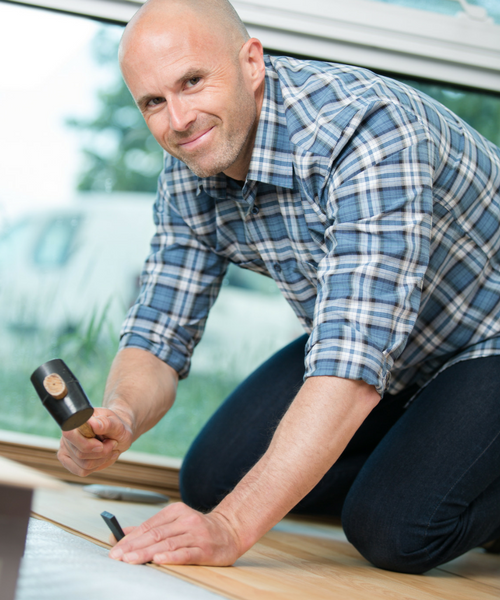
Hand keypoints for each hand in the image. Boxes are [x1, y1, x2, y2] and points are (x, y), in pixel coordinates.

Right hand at [57, 407, 133, 475]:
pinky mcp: (68, 461)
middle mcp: (67, 435)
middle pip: (81, 454)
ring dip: (102, 459)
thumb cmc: (116, 426)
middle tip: (113, 443)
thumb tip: (92, 423)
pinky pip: (82, 471)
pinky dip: (97, 466)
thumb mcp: (117, 424)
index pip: (70, 434)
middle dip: (102, 452)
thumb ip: (105, 423)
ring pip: (83, 465)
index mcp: (76, 420)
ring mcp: (66, 449)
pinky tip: (103, 457)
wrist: (117, 433)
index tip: (102, 444)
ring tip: (109, 449)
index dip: (87, 444)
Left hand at [108, 502, 240, 565]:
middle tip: (117, 557)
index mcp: (176, 511)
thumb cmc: (199, 529)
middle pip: (155, 534)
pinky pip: (186, 553)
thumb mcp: (175, 521)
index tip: (115, 548)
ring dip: (147, 553)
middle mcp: (186, 520)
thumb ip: (150, 527)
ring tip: (131, 560)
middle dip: (134, 546)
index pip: (149, 525)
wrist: (231, 531)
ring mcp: (196, 534)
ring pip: (167, 543)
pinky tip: (158, 560)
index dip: (131, 538)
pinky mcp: (205, 549)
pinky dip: (171, 557)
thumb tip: (122, 534)